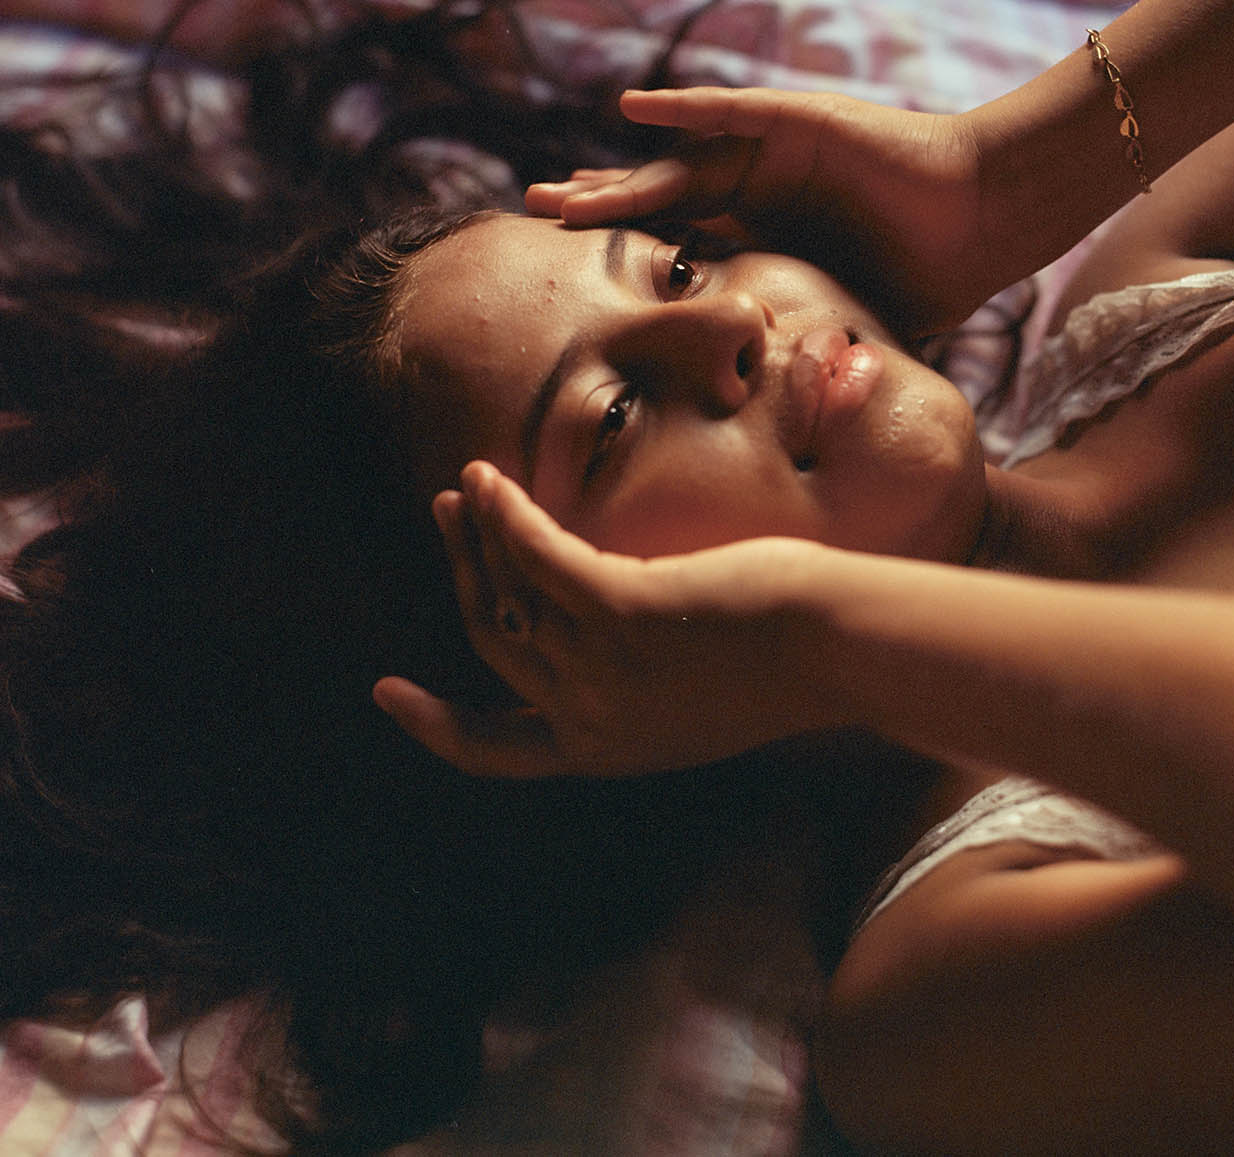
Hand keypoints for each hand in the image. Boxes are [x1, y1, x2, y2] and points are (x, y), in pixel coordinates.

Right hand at [373, 461, 830, 777]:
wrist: (843, 645)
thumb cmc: (792, 656)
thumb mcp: (699, 684)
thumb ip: (637, 672)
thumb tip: (599, 618)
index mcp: (611, 750)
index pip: (501, 752)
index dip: (438, 728)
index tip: (390, 693)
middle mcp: (594, 721)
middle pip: (495, 645)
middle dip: (460, 578)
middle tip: (445, 521)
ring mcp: (605, 670)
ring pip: (508, 597)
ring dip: (477, 533)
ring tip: (466, 487)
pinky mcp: (622, 612)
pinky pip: (536, 558)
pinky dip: (504, 516)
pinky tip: (489, 481)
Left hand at [524, 87, 992, 338]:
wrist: (982, 217)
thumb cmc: (928, 274)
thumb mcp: (845, 322)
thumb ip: (808, 353)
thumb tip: (787, 430)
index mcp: (764, 234)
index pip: (679, 250)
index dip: (626, 265)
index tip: (569, 288)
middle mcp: (759, 190)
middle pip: (660, 204)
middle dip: (599, 217)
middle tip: (535, 225)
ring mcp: (774, 153)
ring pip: (678, 165)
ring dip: (619, 178)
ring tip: (560, 191)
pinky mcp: (799, 122)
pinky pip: (731, 112)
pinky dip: (682, 108)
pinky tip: (631, 107)